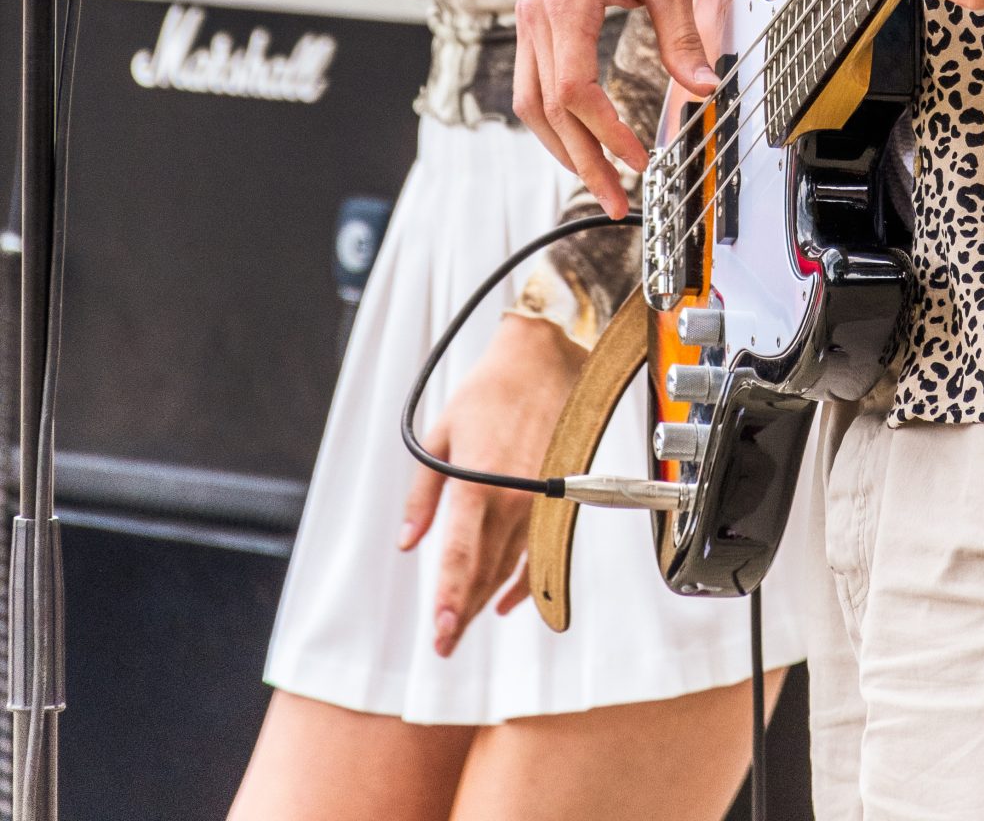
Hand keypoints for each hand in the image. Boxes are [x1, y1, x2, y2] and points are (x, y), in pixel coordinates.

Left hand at [399, 313, 584, 654]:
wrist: (544, 360)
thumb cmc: (488, 391)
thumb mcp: (440, 435)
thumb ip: (423, 494)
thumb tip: (408, 540)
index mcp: (476, 484)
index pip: (460, 557)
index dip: (449, 599)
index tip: (440, 633)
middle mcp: (510, 501)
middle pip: (484, 573)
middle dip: (462, 613)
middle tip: (444, 646)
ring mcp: (536, 503)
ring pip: (509, 569)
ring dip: (486, 601)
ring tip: (463, 628)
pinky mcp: (553, 500)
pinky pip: (539, 555)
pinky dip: (524, 583)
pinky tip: (507, 603)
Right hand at [514, 0, 715, 215]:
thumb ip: (683, 36)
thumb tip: (704, 90)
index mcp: (567, 0)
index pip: (576, 89)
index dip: (606, 134)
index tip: (639, 158)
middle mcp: (536, 11)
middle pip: (547, 108)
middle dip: (581, 160)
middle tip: (615, 200)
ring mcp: (528, 13)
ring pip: (530, 100)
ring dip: (562, 146)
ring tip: (597, 177)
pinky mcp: (533, 14)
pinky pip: (533, 78)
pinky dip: (554, 115)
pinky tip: (580, 134)